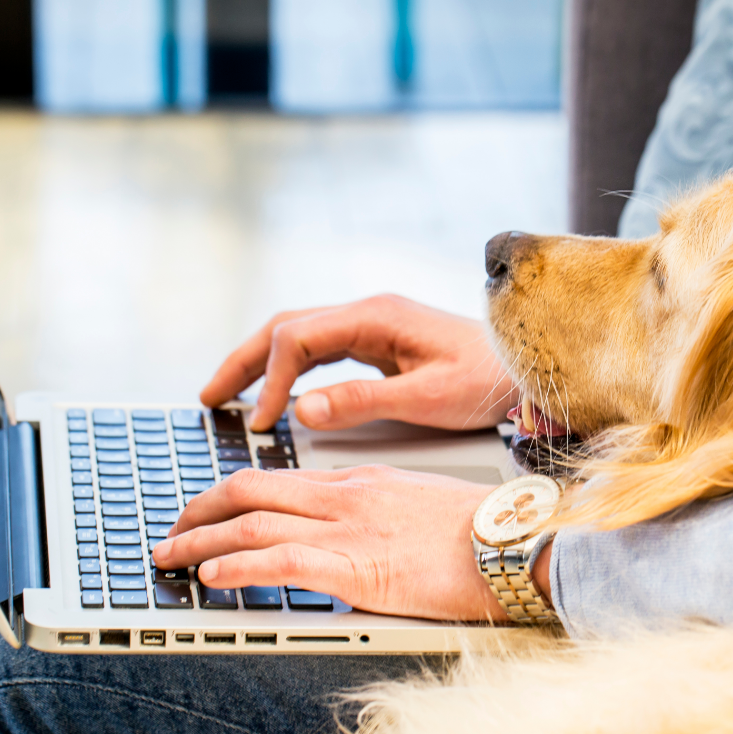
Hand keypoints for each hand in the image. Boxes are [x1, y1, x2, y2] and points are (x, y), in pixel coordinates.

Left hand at [152, 466, 509, 621]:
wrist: (515, 541)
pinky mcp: (358, 570)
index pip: (276, 479)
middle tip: (170, 529)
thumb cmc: (478, 528)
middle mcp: (343, 497)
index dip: (229, 494)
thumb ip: (376, 511)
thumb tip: (352, 532)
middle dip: (199, 510)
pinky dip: (238, 567)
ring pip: (253, 524)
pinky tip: (210, 577)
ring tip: (167, 556)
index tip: (207, 510)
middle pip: (250, 491)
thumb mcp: (417, 503)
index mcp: (358, 481)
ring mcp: (348, 530)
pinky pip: (282, 562)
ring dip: (200, 541)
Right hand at [200, 294, 515, 432]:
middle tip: (209, 396)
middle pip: (286, 328)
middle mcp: (367, 314)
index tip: (261, 419)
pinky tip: (277, 392)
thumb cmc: (486, 380)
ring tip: (226, 395)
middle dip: (244, 361)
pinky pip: (320, 351)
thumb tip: (301, 409)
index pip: (298, 338)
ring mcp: (371, 326)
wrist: (523, 371)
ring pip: (298, 337)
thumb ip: (363, 401)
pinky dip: (289, 371)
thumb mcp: (428, 396)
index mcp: (375, 317)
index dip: (270, 379)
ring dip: (260, 364)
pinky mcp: (378, 344)